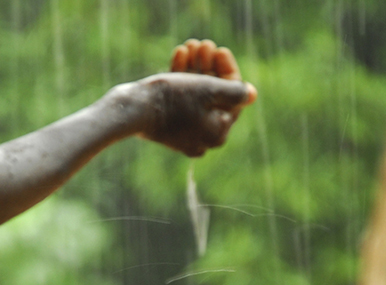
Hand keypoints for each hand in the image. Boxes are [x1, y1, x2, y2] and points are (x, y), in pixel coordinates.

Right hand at [131, 39, 256, 156]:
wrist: (133, 110)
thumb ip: (235, 92)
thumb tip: (252, 95)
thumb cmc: (174, 99)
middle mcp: (203, 139)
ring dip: (194, 69)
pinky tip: (179, 56)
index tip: (220, 50)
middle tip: (203, 44)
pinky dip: (180, 81)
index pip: (233, 99)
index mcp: (218, 133)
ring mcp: (184, 135)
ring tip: (189, 46)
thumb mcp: (210, 90)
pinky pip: (180, 103)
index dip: (228, 71)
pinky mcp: (167, 128)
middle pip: (213, 97)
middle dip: (208, 67)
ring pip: (195, 96)